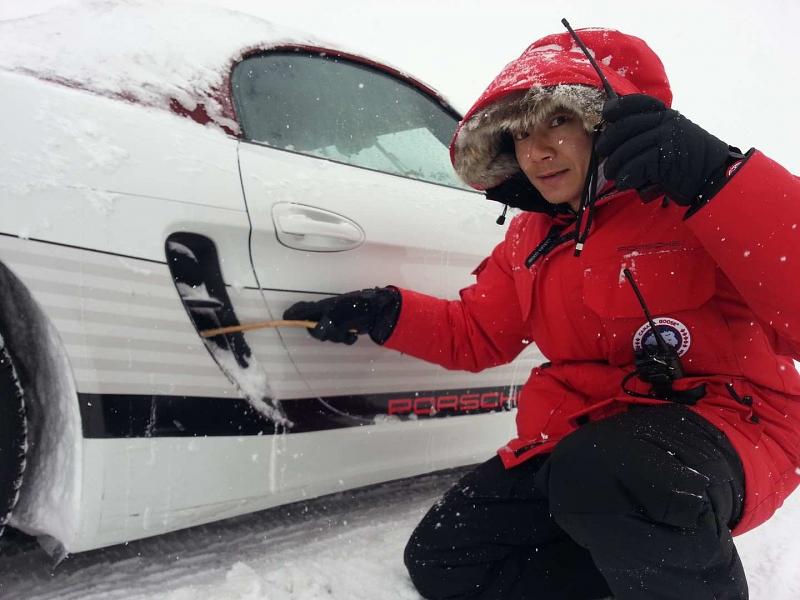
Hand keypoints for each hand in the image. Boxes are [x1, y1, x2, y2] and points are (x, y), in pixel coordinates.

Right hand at [283, 287, 400, 344]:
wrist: (378, 311)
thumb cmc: (356, 309)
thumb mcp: (338, 315)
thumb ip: (324, 324)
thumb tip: (314, 330)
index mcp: (324, 306)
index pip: (304, 309)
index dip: (295, 314)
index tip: (286, 318)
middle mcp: (329, 312)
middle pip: (317, 327)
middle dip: (325, 333)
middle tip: (334, 332)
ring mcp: (338, 319)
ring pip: (330, 334)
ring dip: (339, 336)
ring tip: (349, 333)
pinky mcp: (348, 326)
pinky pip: (342, 336)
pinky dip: (348, 337)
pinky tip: (353, 335)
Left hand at [596, 94, 730, 205]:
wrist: (713, 176)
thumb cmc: (688, 160)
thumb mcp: (672, 136)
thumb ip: (650, 130)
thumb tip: (615, 134)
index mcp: (665, 114)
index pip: (635, 103)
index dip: (616, 108)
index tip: (607, 116)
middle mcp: (665, 122)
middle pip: (623, 127)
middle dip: (607, 143)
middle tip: (602, 154)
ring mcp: (666, 138)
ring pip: (626, 150)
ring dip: (614, 166)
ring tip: (612, 175)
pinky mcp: (666, 158)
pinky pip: (635, 166)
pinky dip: (625, 178)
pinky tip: (624, 183)